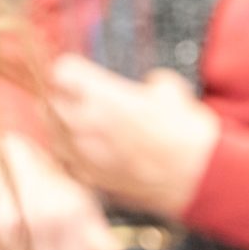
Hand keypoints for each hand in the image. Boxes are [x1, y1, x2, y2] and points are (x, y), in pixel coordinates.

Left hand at [47, 56, 221, 218]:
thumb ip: (148, 83)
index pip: (61, 71)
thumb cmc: (187, 133)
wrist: (198, 179)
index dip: (72, 70)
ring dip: (62, 123)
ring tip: (84, 124)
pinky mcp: (86, 177)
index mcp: (100, 96)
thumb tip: (146, 85)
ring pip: (51, 130)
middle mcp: (82, 123)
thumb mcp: (171, 91)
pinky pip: (64, 158)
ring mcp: (80, 153)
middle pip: (50, 99)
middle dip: (63, 96)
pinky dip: (71, 151)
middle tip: (80, 98)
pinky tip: (89, 150)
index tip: (79, 73)